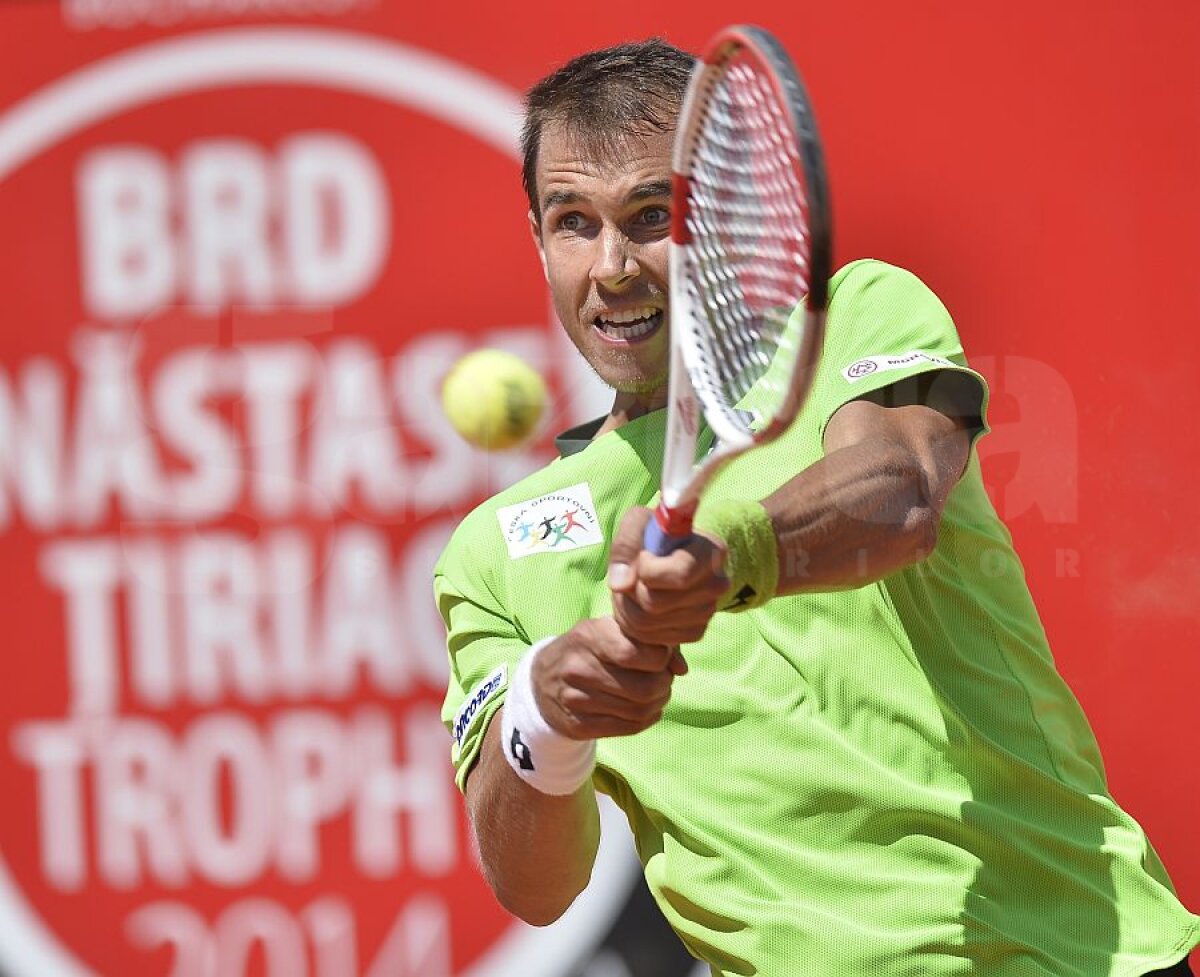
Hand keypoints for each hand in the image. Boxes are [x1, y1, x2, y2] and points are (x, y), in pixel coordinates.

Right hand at [532, 618, 686, 739]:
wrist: (541, 681)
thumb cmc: (587, 649)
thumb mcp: (609, 630)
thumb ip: (648, 641)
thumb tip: (681, 668)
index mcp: (587, 636)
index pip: (636, 652)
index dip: (661, 656)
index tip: (662, 655)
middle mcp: (578, 668)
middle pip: (644, 687)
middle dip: (664, 683)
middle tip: (664, 677)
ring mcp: (576, 700)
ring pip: (640, 710)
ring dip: (658, 702)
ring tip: (656, 692)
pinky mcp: (578, 725)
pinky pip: (629, 727)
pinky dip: (648, 718)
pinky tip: (646, 708)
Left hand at [607, 506, 729, 645]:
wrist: (667, 556)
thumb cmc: (653, 535)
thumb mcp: (638, 523)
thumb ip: (626, 545)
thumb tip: (621, 584)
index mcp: (711, 551)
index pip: (679, 574)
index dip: (648, 570)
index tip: (643, 556)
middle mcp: (717, 583)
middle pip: (656, 603)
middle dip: (631, 590)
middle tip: (631, 575)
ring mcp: (708, 611)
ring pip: (647, 623)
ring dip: (627, 607)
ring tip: (632, 588)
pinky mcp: (695, 631)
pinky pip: (652, 639)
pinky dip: (636, 625)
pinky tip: (641, 604)